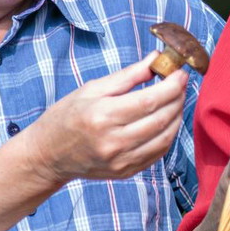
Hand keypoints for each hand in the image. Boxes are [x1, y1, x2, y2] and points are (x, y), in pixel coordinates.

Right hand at [22, 52, 187, 185]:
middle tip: (180, 85)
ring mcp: (121, 161)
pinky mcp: (126, 172)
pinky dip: (168, 134)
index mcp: (102, 116)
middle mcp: (113, 142)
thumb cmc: (67, 116)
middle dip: (177, 98)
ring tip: (175, 100)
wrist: (48, 155)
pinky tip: (166, 120)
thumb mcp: (92, 89)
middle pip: (161, 119)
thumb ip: (128, 75)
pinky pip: (158, 153)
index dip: (172, 86)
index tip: (180, 73)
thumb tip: (156, 59)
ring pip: (165, 138)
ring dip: (177, 116)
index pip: (149, 100)